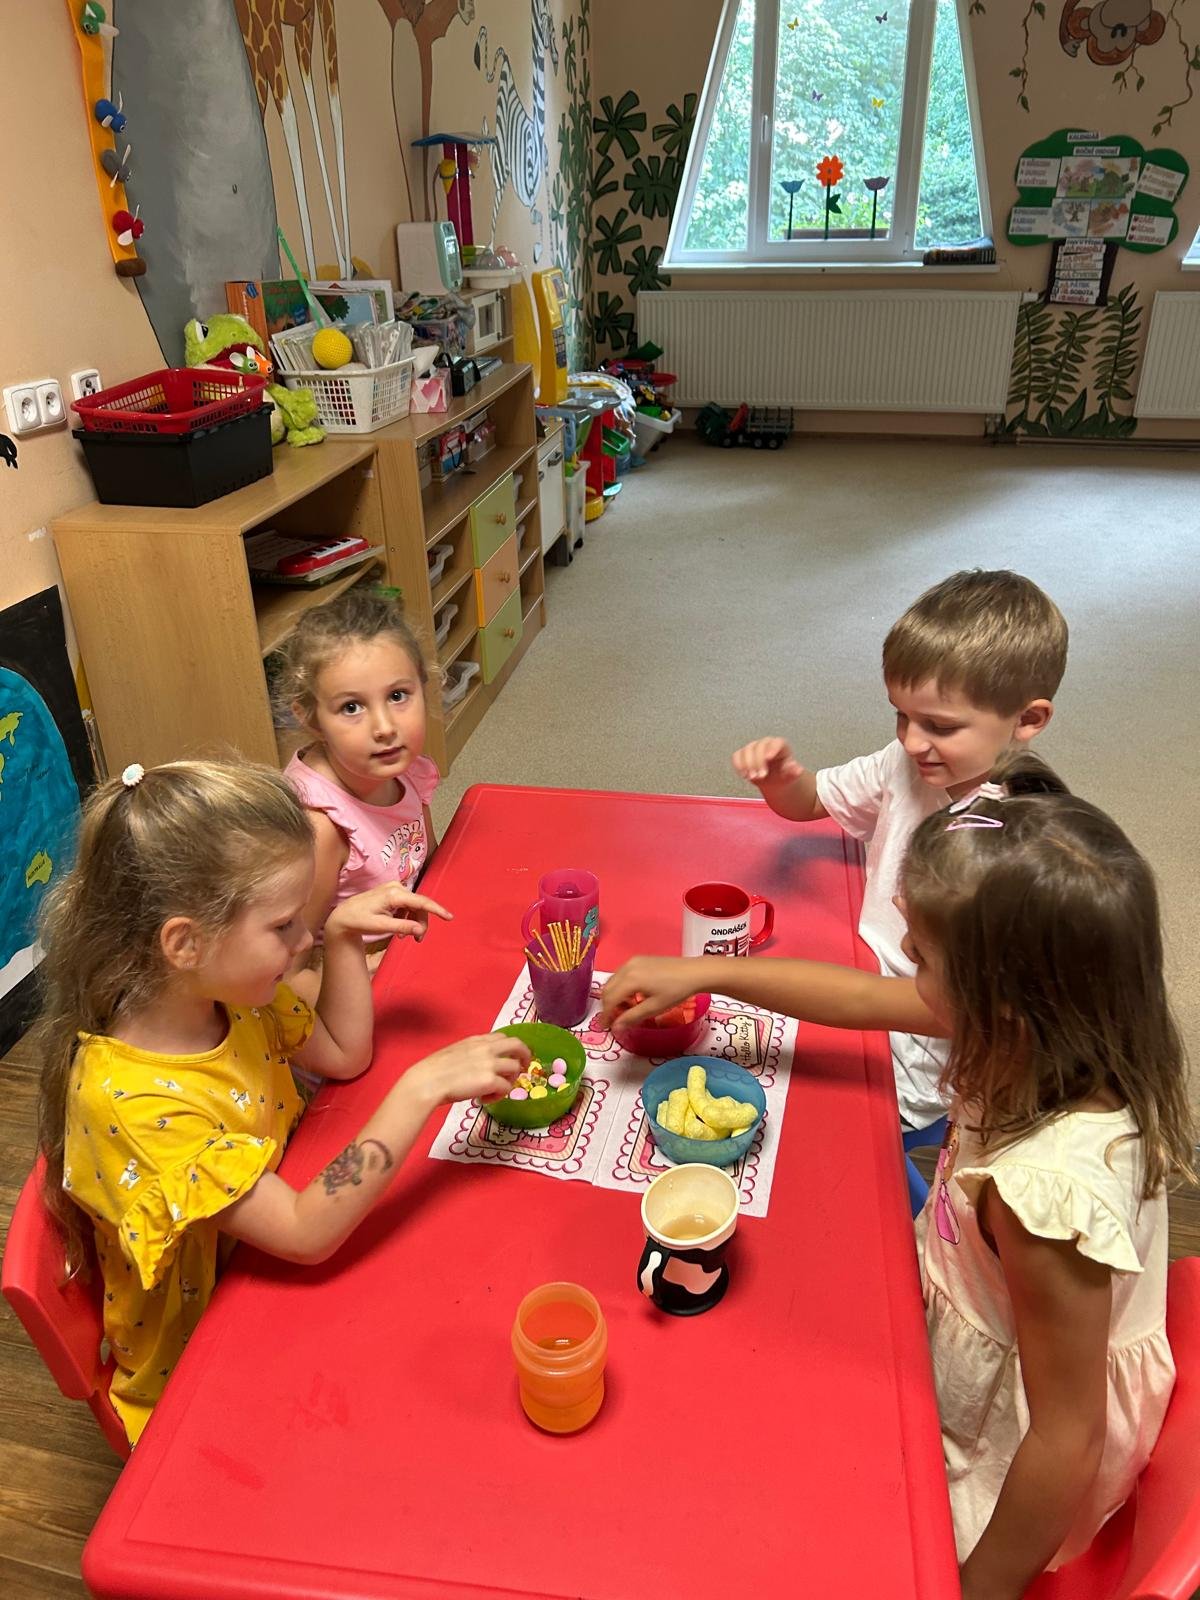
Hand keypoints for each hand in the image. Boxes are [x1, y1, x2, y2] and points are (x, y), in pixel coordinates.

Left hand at [326, 884, 452, 943]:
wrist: (343, 916)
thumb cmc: (359, 921)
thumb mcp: (381, 927)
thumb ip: (402, 927)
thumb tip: (421, 930)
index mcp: (394, 894)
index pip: (421, 901)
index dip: (437, 910)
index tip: (449, 917)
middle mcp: (396, 887)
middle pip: (419, 906)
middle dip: (421, 923)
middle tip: (418, 940)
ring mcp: (394, 889)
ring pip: (415, 907)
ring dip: (413, 922)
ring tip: (404, 937)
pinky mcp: (392, 893)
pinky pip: (408, 906)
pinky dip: (407, 918)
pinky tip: (399, 929)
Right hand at [405, 1032, 529, 1107]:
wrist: (427, 1082)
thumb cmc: (434, 1071)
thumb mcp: (456, 1053)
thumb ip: (472, 1053)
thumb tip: (481, 1063)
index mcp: (477, 1040)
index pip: (503, 1037)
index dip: (511, 1048)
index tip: (511, 1058)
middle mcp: (486, 1048)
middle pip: (518, 1045)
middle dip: (525, 1056)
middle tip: (523, 1069)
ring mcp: (490, 1063)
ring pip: (515, 1068)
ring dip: (509, 1081)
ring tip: (496, 1091)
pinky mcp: (490, 1080)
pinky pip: (506, 1088)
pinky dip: (499, 1096)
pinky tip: (485, 1100)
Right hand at [599, 957, 704, 1027]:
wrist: (694, 972)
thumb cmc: (676, 992)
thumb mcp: (654, 1008)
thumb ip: (632, 1017)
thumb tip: (615, 1028)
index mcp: (630, 979)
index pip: (610, 999)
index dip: (606, 1015)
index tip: (605, 1027)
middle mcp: (627, 967)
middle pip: (608, 988)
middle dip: (608, 1005)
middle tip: (614, 1020)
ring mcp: (632, 961)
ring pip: (613, 980)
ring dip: (614, 995)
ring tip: (624, 1009)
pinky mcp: (638, 959)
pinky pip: (622, 974)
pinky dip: (621, 986)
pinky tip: (632, 996)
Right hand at [732, 737, 803, 787]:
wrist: (775, 780)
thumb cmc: (784, 775)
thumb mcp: (792, 775)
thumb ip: (794, 772)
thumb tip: (797, 768)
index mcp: (780, 746)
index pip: (776, 743)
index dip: (772, 748)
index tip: (769, 758)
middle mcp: (766, 744)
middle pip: (759, 747)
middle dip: (758, 762)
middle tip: (761, 776)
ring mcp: (753, 748)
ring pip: (746, 750)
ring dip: (747, 765)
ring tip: (752, 777)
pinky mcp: (743, 755)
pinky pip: (737, 756)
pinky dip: (739, 765)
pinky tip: (744, 774)